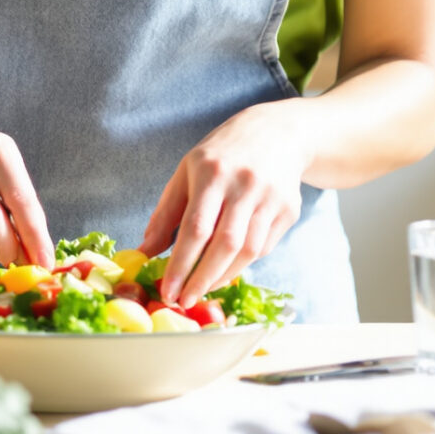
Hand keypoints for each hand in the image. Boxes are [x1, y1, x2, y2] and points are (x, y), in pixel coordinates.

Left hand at [139, 104, 308, 307]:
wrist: (276, 133)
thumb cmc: (221, 156)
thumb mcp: (186, 173)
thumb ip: (166, 214)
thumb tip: (145, 252)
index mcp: (212, 172)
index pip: (196, 228)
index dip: (180, 264)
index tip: (167, 290)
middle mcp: (244, 184)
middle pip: (224, 244)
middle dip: (202, 279)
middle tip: (184, 300)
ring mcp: (271, 198)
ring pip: (247, 251)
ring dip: (222, 277)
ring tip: (202, 288)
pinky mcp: (289, 210)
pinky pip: (263, 247)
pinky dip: (242, 262)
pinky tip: (226, 265)